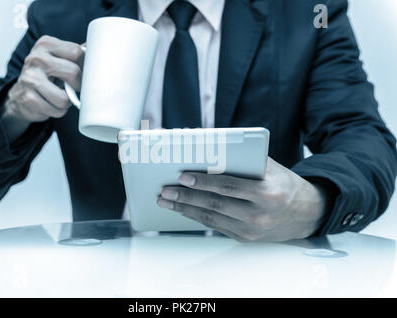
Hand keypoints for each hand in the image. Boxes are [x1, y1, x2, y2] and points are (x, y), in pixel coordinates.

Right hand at [1, 36, 84, 141]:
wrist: (20, 95)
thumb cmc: (45, 76)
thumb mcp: (57, 59)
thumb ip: (75, 53)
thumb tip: (100, 49)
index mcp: (45, 44)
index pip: (77, 52)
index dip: (85, 66)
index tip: (83, 73)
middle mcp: (36, 58)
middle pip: (73, 72)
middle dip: (78, 85)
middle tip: (72, 88)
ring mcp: (30, 78)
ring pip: (65, 97)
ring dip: (67, 102)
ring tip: (59, 96)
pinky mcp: (28, 97)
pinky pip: (57, 109)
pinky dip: (58, 111)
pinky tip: (49, 103)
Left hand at [157, 157, 329, 241]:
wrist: (307, 213)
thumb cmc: (284, 184)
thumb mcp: (269, 167)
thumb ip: (242, 162)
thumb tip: (206, 155)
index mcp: (267, 193)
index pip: (228, 186)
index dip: (203, 182)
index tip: (182, 176)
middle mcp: (260, 214)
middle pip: (215, 205)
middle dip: (185, 198)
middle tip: (165, 191)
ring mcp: (252, 230)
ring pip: (211, 219)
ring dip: (185, 210)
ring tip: (167, 201)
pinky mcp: (246, 238)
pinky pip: (217, 227)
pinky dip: (198, 217)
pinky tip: (184, 210)